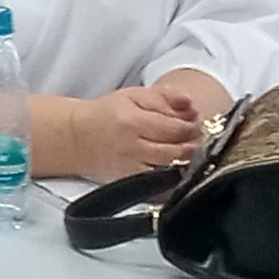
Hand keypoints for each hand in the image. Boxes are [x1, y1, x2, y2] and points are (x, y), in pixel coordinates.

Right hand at [65, 84, 208, 179]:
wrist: (80, 137)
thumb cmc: (109, 114)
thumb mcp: (135, 95)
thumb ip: (165, 96)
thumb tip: (190, 104)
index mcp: (132, 120)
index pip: (173, 127)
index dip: (191, 126)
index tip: (197, 123)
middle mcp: (131, 146)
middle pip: (174, 150)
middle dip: (192, 144)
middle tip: (198, 138)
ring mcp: (129, 167)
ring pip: (168, 169)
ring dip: (186, 161)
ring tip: (189, 150)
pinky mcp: (129, 182)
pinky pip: (158, 184)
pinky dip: (172, 177)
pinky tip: (176, 166)